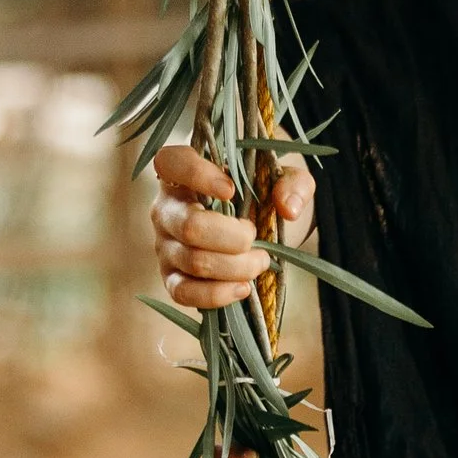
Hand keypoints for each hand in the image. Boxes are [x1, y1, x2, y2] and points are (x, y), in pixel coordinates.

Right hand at [152, 143, 313, 311]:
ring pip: (194, 261)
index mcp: (183, 172)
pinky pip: (184, 292)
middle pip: (190, 226)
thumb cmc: (262, 195)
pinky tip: (243, 288)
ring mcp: (165, 245)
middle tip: (256, 237)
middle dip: (234, 238)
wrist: (259, 228)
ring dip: (236, 267)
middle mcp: (166, 208)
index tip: (231, 191)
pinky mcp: (171, 277)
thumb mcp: (284, 180)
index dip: (197, 175)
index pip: (171, 163)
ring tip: (260, 261)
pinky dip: (217, 295)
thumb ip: (293, 183)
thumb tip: (288, 208)